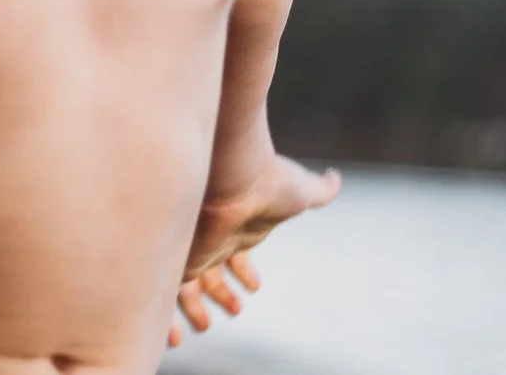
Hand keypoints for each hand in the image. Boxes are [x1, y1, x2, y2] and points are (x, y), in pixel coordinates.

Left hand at [169, 156, 340, 346]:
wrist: (238, 173)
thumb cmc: (269, 180)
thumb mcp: (302, 189)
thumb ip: (320, 190)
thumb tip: (335, 179)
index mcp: (241, 226)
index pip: (238, 253)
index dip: (245, 273)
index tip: (254, 287)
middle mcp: (216, 237)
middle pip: (212, 272)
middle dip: (221, 294)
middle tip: (234, 310)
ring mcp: (197, 246)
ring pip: (190, 287)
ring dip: (197, 308)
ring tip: (204, 325)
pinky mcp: (182, 259)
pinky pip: (170, 294)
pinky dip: (171, 315)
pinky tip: (178, 332)